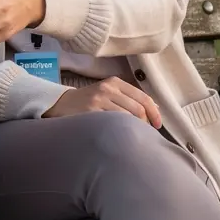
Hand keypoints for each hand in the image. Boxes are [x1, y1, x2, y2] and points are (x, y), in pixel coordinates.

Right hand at [42, 77, 161, 127]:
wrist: (61, 104)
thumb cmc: (89, 101)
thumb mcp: (109, 93)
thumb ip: (130, 98)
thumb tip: (156, 108)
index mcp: (115, 82)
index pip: (143, 97)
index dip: (154, 113)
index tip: (158, 125)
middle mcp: (107, 88)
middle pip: (138, 109)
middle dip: (145, 124)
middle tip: (145, 134)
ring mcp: (98, 100)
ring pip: (127, 117)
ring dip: (134, 129)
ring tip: (133, 137)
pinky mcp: (90, 112)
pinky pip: (113, 124)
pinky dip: (120, 131)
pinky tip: (120, 137)